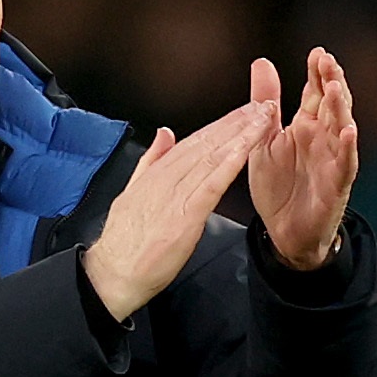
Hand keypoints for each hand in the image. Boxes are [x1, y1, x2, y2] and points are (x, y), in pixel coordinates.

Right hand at [82, 100, 272, 320]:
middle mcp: (167, 177)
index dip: (221, 124)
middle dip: (236, 122)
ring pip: (212, 157)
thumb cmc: (125, 242)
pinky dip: (230, 163)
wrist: (114, 273)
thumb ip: (151, 162)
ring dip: (240, 135)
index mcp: (157, 173)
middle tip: (262, 104)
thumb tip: (164, 134)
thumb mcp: (133, 192)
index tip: (242, 110)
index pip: (194, 141)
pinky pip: (212, 183)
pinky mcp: (185, 215)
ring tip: (263, 118)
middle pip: (207, 143)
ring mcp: (176, 194)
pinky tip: (246, 148)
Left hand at [247, 49, 358, 270]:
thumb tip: (263, 61)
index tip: (317, 52)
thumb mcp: (263, 139)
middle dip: (332, 82)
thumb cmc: (278, 186)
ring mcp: (332, 160)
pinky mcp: (335, 184)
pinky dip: (347, 148)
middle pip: (332, 105)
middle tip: (328, 61)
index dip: (318, 73)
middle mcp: (322, 139)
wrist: (282, 231)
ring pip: (342, 129)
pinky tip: (349, 131)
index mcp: (305, 126)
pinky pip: (345, 163)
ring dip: (341, 108)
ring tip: (335, 87)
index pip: (315, 93)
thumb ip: (265, 103)